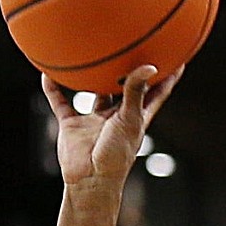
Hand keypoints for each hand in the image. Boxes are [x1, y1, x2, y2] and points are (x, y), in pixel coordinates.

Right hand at [44, 64, 183, 191]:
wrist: (90, 180)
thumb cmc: (116, 156)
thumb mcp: (129, 120)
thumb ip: (136, 92)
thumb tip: (149, 66)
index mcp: (136, 117)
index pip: (156, 93)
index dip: (168, 77)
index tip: (178, 58)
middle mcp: (116, 116)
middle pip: (125, 88)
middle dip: (129, 70)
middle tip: (135, 45)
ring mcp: (94, 121)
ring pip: (93, 92)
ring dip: (90, 77)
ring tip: (91, 53)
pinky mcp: (73, 126)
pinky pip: (61, 103)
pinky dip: (53, 89)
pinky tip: (47, 73)